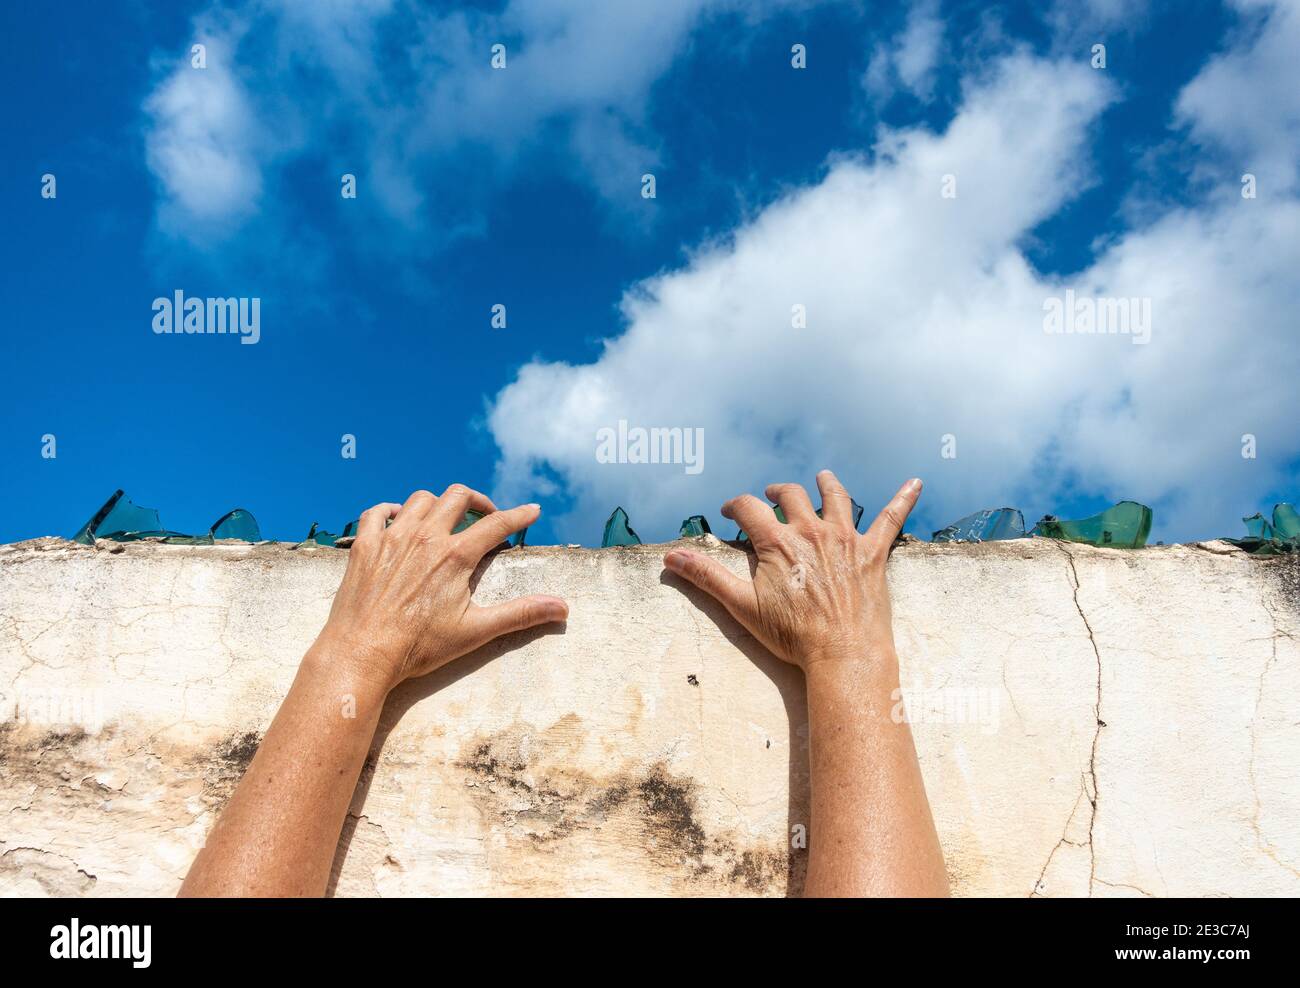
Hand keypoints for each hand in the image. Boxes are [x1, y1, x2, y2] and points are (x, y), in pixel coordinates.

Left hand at [313, 485, 567, 693]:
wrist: (361, 654)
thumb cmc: (418, 647)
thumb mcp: (475, 631)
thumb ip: (520, 614)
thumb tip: (561, 607)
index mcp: (455, 556)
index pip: (497, 524)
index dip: (519, 516)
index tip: (533, 511)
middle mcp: (425, 538)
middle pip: (457, 497)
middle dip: (477, 500)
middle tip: (485, 515)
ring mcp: (392, 538)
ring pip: (420, 499)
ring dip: (438, 504)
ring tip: (444, 519)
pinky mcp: (365, 547)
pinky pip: (377, 512)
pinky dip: (390, 510)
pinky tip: (398, 520)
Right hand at [663, 471, 920, 673]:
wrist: (843, 653)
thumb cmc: (792, 635)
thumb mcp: (742, 606)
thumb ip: (707, 576)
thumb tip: (671, 558)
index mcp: (777, 540)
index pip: (748, 507)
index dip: (734, 506)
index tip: (728, 512)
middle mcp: (811, 530)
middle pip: (792, 493)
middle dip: (777, 491)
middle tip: (771, 496)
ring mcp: (846, 538)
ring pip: (836, 496)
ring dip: (826, 484)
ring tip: (822, 478)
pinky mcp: (874, 552)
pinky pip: (893, 518)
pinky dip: (904, 499)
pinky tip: (917, 483)